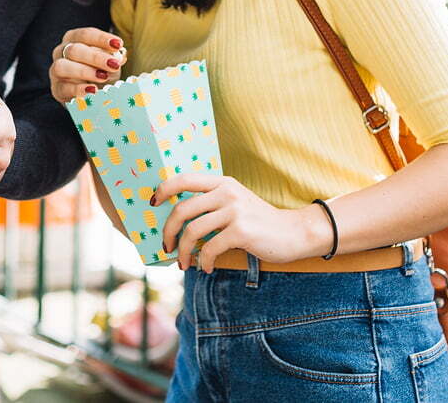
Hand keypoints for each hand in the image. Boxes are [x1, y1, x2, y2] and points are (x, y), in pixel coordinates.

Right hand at [49, 27, 124, 102]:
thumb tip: (118, 57)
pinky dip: (78, 89)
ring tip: (103, 77)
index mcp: (74, 39)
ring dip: (84, 71)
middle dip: (95, 57)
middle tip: (114, 64)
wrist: (90, 94)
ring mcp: (56, 71)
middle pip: (74, 50)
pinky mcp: (56, 89)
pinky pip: (63, 88)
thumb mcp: (109, 62)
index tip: (118, 44)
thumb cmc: (100, 71)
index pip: (85, 35)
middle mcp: (61, 51)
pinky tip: (93, 90)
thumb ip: (113, 57)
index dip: (101, 39)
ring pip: (62, 66)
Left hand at [154, 174, 332, 271]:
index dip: (164, 189)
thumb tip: (178, 222)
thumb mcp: (235, 203)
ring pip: (193, 231)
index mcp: (222, 182)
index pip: (184, 179)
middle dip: (168, 231)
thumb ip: (212, 204)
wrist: (294, 233)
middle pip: (182, 210)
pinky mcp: (241, 231)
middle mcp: (226, 191)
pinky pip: (210, 248)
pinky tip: (207, 268)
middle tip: (167, 247)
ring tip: (184, 264)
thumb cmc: (259, 222)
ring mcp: (234, 210)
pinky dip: (203, 261)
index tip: (153, 203)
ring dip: (184, 252)